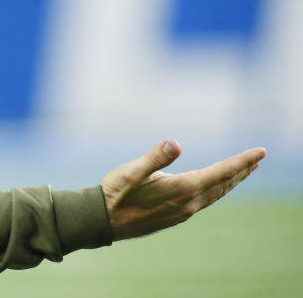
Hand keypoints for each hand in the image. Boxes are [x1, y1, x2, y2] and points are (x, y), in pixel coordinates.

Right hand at [101, 139, 265, 240]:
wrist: (104, 221)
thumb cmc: (116, 192)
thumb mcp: (132, 171)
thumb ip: (155, 158)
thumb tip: (175, 144)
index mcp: (182, 189)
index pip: (221, 172)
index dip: (242, 161)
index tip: (260, 152)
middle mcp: (188, 203)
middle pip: (224, 184)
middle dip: (242, 170)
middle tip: (258, 158)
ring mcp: (183, 212)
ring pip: (216, 194)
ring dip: (231, 181)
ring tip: (243, 172)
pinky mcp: (176, 215)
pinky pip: (206, 200)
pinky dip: (218, 190)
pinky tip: (214, 188)